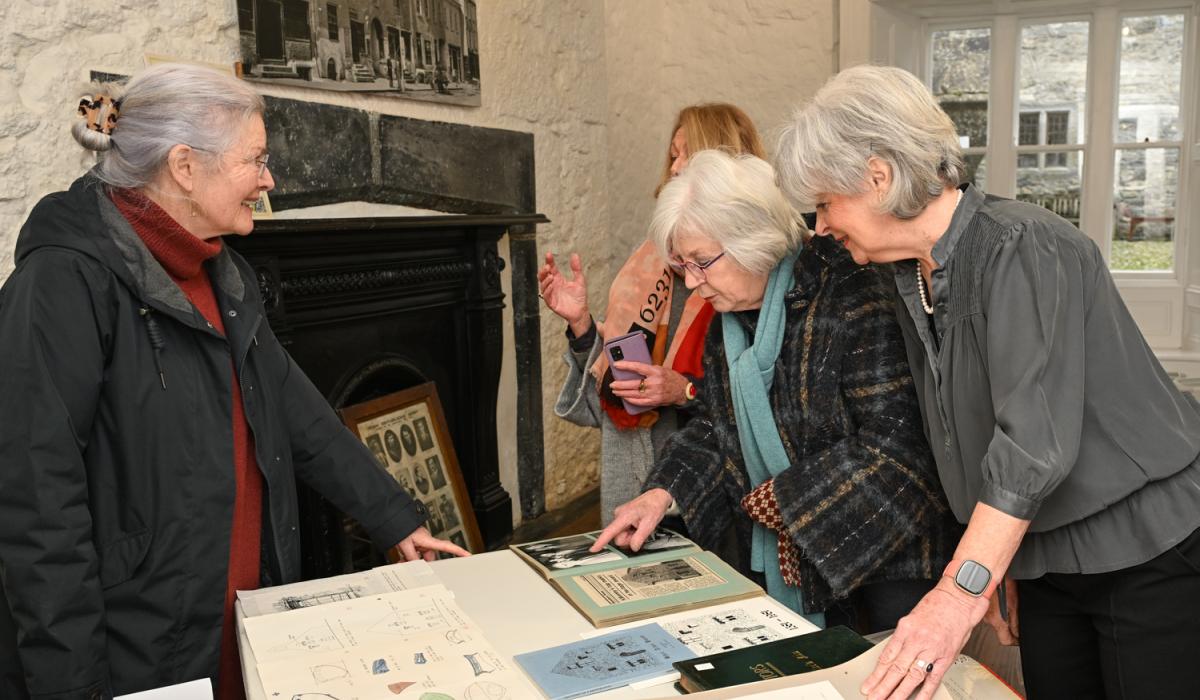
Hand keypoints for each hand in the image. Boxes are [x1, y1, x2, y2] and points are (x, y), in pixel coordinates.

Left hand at [391, 527, 470, 562]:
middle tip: (410, 566)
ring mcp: (421, 542)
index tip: (468, 555)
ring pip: (420, 556)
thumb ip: (412, 558)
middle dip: (421, 563)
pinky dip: (409, 557)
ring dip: (412, 560)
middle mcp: (427, 541)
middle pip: (429, 557)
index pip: (447, 546)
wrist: (393, 520)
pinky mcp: (416, 543)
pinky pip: (415, 553)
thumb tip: (417, 567)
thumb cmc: (401, 528)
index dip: (458, 551)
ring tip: (402, 560)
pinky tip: (401, 558)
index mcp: (428, 540)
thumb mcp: (405, 545)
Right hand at [537, 252, 589, 335]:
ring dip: (545, 280)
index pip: (551, 268)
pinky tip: (551, 285)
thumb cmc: (579, 297)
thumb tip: (575, 255)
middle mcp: (553, 285)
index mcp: (558, 279)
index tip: (549, 254)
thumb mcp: (579, 280)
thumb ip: (576, 268)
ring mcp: (551, 294)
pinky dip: (547, 290)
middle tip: (548, 266)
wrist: (581, 311)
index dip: (549, 261)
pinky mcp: (551, 303)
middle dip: (543, 270)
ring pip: (543, 285)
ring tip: (551, 276)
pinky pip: (546, 296)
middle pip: (543, 276)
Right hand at [589, 489, 672, 552]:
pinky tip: (638, 524)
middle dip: (629, 539)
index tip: (593, 549)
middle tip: (641, 532)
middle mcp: (619, 515)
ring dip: (631, 535)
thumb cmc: (654, 506)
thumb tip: (633, 547)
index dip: (601, 541)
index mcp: (624, 516)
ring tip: (640, 526)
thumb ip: (640, 537)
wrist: (657, 496)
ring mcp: (620, 516)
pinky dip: (631, 531)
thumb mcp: (650, 523)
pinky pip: (624, 530)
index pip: (610, 531)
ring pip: (621, 535)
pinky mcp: (622, 517)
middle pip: (618, 537)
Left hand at [609, 362, 689, 407]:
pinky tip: (625, 398)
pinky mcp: (654, 401)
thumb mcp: (660, 368)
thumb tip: (631, 369)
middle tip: (612, 384)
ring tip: (615, 391)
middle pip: (633, 384)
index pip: (637, 367)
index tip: (616, 365)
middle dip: (620, 385)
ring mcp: (654, 393)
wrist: (682, 390)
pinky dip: (630, 400)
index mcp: (656, 371)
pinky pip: (639, 402)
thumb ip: (647, 369)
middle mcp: (654, 382)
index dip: (626, 366)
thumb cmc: (670, 377)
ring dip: (622, 393)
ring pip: (634, 394)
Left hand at [861, 577, 988, 699]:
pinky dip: (926, 691)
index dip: (876, 674)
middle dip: (883, 686)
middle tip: (874, 698)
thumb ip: (904, 638)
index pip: (887, 657)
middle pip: (896, 668)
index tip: (868, 686)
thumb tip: (892, 658)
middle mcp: (916, 640)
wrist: (958, 599)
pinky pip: (934, 678)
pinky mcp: (946, 657)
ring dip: (900, 692)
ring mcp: (932, 649)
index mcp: (905, 629)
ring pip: (913, 675)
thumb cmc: (936, 606)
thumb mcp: (912, 618)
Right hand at [983, 575, 1019, 645]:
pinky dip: (996, 608)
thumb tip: (1019, 633)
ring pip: (994, 620)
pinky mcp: (980, 603)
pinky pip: (989, 611)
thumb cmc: (1000, 583)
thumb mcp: (1014, 603)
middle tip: (1017, 621)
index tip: (1020, 639)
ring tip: (1010, 607)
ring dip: (1002, 616)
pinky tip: (1001, 600)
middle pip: (1000, 630)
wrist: (986, 570)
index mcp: (996, 620)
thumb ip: (1016, 621)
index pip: (1006, 641)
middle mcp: (987, 618)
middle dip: (1009, 628)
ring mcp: (982, 611)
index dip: (1015, 641)